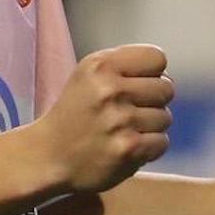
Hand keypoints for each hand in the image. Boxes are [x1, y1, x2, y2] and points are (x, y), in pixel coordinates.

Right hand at [27, 45, 174, 193]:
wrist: (47, 156)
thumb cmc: (74, 114)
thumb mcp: (89, 75)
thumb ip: (124, 67)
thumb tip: (165, 76)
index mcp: (100, 65)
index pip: (157, 58)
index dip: (152, 74)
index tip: (137, 86)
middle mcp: (110, 89)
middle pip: (166, 88)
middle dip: (153, 101)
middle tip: (130, 112)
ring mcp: (120, 120)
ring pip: (165, 117)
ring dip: (150, 127)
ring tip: (125, 131)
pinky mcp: (127, 149)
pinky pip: (162, 142)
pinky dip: (149, 148)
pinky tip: (128, 147)